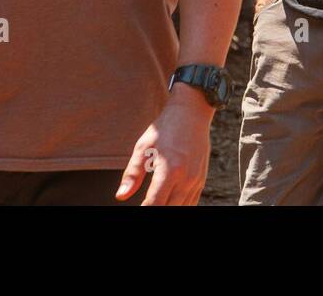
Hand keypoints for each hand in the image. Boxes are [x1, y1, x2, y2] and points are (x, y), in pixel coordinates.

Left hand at [116, 86, 213, 204]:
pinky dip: (180, 207)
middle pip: (169, 209)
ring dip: (168, 209)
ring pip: (182, 209)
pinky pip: (192, 203)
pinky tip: (169, 203)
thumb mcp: (143, 147)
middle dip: (155, 210)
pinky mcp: (201, 179)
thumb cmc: (165, 129)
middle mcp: (186, 178)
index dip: (144, 210)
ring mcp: (196, 180)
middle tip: (145, 206)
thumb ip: (132, 174)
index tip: (136, 209)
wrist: (192, 113)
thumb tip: (121, 196)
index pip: (155, 203)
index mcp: (170, 169)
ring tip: (156, 203)